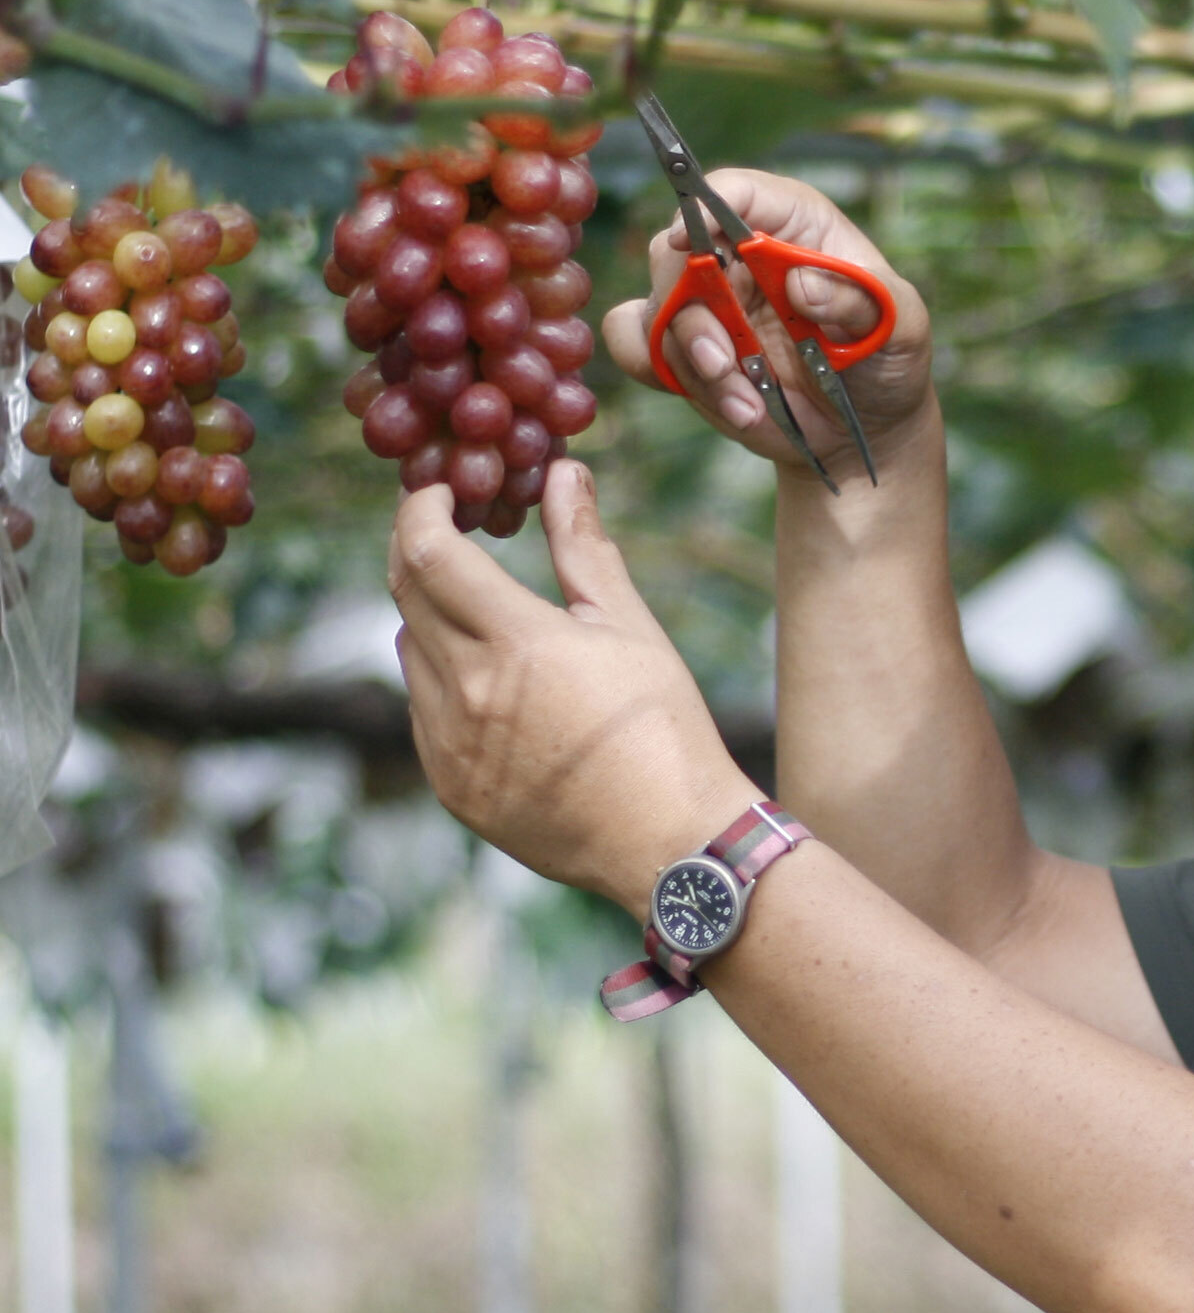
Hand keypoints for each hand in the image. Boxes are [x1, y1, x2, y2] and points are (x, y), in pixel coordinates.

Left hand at [390, 462, 755, 911]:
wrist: (669, 840)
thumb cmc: (665, 727)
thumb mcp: (630, 627)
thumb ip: (583, 547)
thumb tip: (563, 472)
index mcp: (517, 644)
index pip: (430, 553)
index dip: (420, 510)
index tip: (437, 493)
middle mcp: (468, 693)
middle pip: (405, 595)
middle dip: (418, 551)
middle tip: (447, 532)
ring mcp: (450, 745)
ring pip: (407, 652)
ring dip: (430, 617)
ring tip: (483, 613)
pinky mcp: (450, 786)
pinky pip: (422, 710)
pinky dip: (442, 680)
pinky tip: (493, 684)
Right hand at [600, 169, 934, 483]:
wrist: (864, 430)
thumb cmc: (887, 361)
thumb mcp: (901, 327)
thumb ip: (860, 300)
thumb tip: (801, 282)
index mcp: (795, 225)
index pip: (736, 191)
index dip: (703, 206)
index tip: (687, 241)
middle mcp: (741, 254)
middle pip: (675, 250)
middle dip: (692, 311)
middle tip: (724, 362)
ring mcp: (708, 301)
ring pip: (658, 309)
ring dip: (692, 361)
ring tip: (750, 402)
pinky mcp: (683, 347)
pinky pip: (635, 342)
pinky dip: (666, 374)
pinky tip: (731, 405)